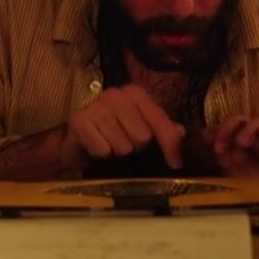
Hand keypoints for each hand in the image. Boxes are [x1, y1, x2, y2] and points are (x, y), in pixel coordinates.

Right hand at [61, 84, 185, 170]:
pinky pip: (103, 150)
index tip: (175, 164)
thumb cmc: (114, 134)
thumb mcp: (143, 132)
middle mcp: (116, 94)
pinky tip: (96, 147)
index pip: (160, 121)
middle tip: (126, 145)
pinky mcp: (80, 120)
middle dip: (136, 148)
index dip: (170, 146)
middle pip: (143, 137)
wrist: (77, 143)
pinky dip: (101, 154)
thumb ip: (166, 132)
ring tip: (110, 146)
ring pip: (123, 146)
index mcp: (136, 94)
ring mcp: (97, 105)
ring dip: (118, 152)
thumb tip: (181, 134)